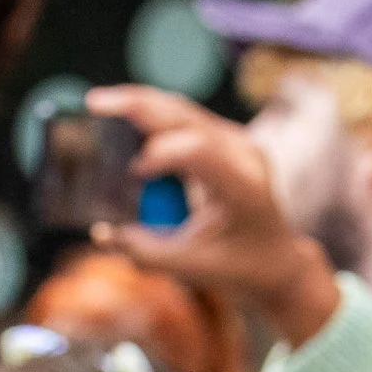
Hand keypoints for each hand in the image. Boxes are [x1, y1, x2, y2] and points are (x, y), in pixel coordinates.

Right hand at [82, 85, 339, 347]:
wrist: (277, 261)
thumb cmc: (237, 268)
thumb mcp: (193, 268)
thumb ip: (147, 253)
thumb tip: (99, 234)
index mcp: (243, 188)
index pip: (199, 151)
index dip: (161, 154)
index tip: (134, 173)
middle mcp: (245, 156)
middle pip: (187, 117)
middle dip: (139, 106)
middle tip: (95, 104)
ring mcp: (237, 143)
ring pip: (183, 110)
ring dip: (142, 104)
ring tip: (100, 105)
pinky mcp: (225, 139)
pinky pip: (184, 118)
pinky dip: (153, 116)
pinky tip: (121, 114)